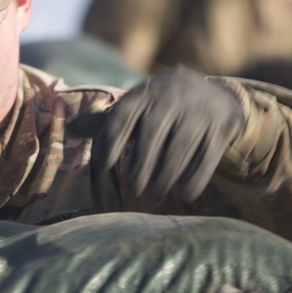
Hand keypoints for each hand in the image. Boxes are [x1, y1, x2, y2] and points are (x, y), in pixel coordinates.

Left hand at [70, 67, 242, 207]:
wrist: (216, 95)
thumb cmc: (163, 107)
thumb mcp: (137, 107)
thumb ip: (106, 121)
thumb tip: (71, 126)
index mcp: (143, 95)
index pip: (121, 118)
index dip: (111, 141)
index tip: (103, 165)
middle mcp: (170, 99)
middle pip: (150, 138)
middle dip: (140, 169)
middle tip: (134, 193)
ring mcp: (197, 113)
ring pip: (178, 151)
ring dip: (164, 179)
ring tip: (154, 198)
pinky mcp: (220, 128)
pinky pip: (206, 158)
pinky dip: (194, 179)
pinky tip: (184, 193)